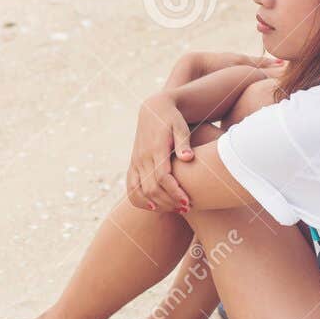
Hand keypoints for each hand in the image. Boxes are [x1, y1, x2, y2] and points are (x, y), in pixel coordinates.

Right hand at [128, 92, 193, 212]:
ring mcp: (135, 162)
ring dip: (155, 204)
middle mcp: (142, 157)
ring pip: (139, 191)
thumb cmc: (173, 119)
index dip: (174, 192)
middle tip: (186, 208)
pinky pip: (131, 187)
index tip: (188, 202)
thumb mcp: (181, 127)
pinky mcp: (133, 164)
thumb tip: (188, 158)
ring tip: (173, 209)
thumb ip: (184, 142)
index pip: (162, 177)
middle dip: (168, 202)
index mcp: (155, 149)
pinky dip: (139, 200)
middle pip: (151, 188)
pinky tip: (154, 207)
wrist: (154, 109)